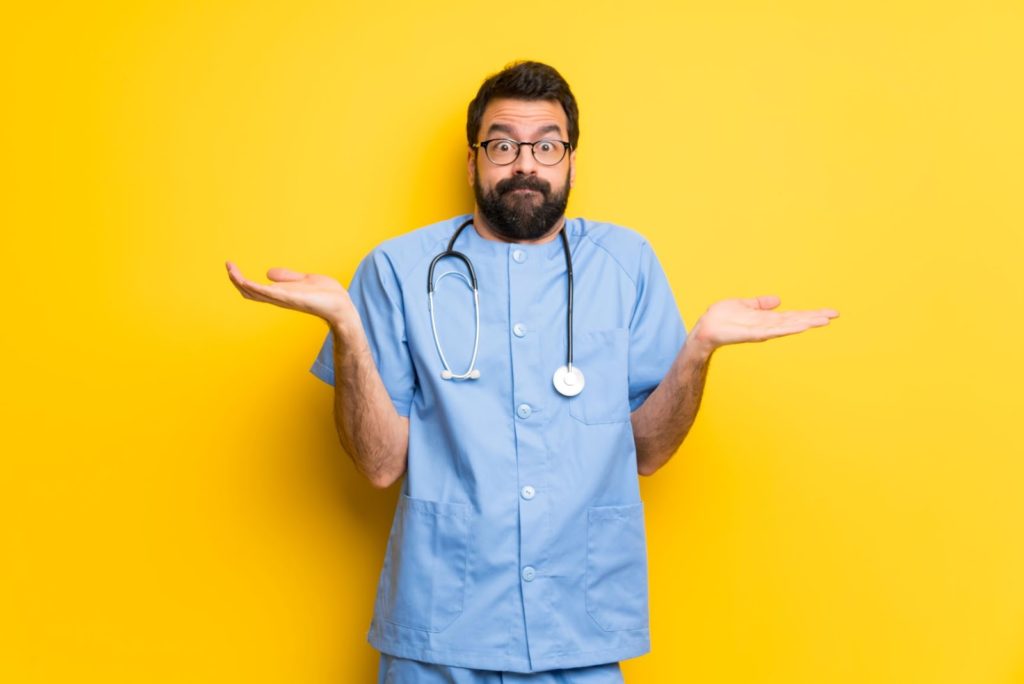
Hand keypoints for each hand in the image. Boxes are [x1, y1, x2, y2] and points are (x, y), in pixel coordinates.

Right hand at [225, 261, 357, 329]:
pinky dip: (254, 287)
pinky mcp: (290, 298)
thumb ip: (287, 277)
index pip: (254, 290)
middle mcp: (278, 298)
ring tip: (231, 269)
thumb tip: (268, 273)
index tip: (232, 266)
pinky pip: (268, 294)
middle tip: (228, 266)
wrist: (341, 306)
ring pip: (254, 293)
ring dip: (240, 281)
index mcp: (281, 293)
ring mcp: (283, 299)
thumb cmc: (327, 295)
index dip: (241, 279)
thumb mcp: (304, 279)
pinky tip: (244, 280)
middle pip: (250, 292)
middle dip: (236, 279)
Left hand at [689, 295, 838, 352]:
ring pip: (787, 327)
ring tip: (822, 321)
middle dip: (814, 318)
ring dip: (805, 323)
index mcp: (767, 318)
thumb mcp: (743, 304)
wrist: (705, 328)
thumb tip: (778, 299)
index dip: (811, 313)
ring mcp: (761, 331)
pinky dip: (785, 329)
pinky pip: (771, 332)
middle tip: (834, 315)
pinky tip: (798, 328)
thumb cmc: (721, 318)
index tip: (829, 313)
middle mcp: (767, 326)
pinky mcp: (751, 334)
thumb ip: (760, 303)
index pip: (794, 316)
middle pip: (796, 321)